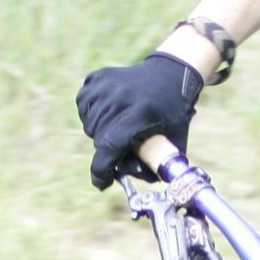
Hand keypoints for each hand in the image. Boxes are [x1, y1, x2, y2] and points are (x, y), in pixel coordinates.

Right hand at [77, 52, 202, 188]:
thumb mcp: (175, 139)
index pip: (110, 146)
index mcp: (140, 113)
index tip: (102, 184)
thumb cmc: (173, 112)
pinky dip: (92, 114)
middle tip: (125, 148)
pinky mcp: (96, 79)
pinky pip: (83, 106)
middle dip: (109, 151)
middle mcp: (119, 98)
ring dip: (100, 133)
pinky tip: (110, 111)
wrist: (170, 74)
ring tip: (119, 127)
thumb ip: (159, 164)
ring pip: (89, 126)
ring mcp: (105, 86)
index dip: (103, 170)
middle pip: (100, 139)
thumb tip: (139, 183)